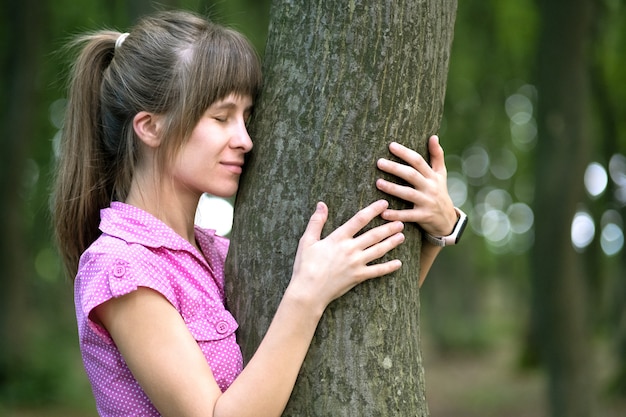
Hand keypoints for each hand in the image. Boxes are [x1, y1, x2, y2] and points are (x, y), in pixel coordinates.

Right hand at [286, 200, 404, 314]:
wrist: (309, 291)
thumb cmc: (306, 266)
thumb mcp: (307, 241)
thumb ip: (316, 222)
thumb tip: (321, 204)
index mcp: (338, 238)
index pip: (359, 219)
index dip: (373, 210)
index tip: (384, 204)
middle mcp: (350, 249)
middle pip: (374, 235)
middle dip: (389, 227)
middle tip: (400, 222)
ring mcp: (356, 263)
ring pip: (379, 250)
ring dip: (391, 242)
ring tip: (401, 236)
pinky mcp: (358, 276)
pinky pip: (377, 271)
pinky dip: (389, 267)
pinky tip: (398, 263)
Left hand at [375, 135, 456, 236]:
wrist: (448, 219)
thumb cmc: (440, 192)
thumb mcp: (441, 174)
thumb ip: (437, 156)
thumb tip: (433, 136)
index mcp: (432, 176)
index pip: (418, 161)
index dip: (405, 153)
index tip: (391, 146)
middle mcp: (430, 187)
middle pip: (412, 175)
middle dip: (395, 168)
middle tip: (379, 162)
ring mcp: (427, 202)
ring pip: (409, 194)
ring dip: (393, 188)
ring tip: (378, 183)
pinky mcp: (423, 216)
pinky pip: (408, 215)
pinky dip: (396, 215)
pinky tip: (383, 212)